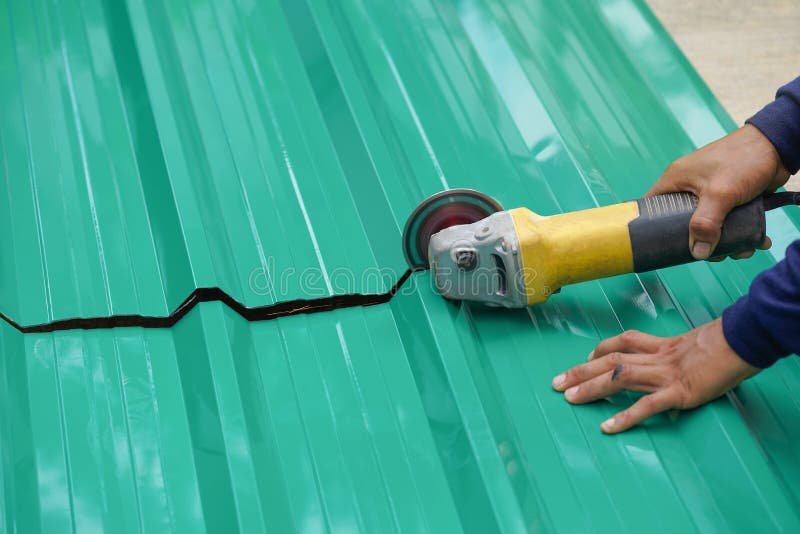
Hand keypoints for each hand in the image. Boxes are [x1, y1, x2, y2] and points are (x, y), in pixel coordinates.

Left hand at [551, 318, 759, 433]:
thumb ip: (674, 353)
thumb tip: (664, 362)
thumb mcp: (694, 344)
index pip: (623, 342)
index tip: (586, 357)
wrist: (743, 342)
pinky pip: (647, 406)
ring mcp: (665, 374)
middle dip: (580, 371)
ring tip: (569, 398)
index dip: (601, 349)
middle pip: (610, 360)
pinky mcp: (679, 392)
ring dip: (591, 388)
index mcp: (661, 345)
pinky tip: (607, 428)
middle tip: (556, 382)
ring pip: (619, 378)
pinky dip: (625, 416)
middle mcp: (656, 358)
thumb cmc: (724, 345)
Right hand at [648, 124, 789, 259]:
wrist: (778, 146)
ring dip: (724, 242)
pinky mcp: (729, 198)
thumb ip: (705, 224)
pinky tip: (752, 241)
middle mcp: (689, 187)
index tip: (663, 247)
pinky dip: (738, 234)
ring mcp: (710, 193)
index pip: (652, 207)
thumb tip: (698, 253)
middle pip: (683, 224)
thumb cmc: (743, 159)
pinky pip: (727, 222)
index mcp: (676, 180)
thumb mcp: (719, 194)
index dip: (652, 228)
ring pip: (708, 226)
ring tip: (740, 250)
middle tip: (713, 254)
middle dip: (699, 242)